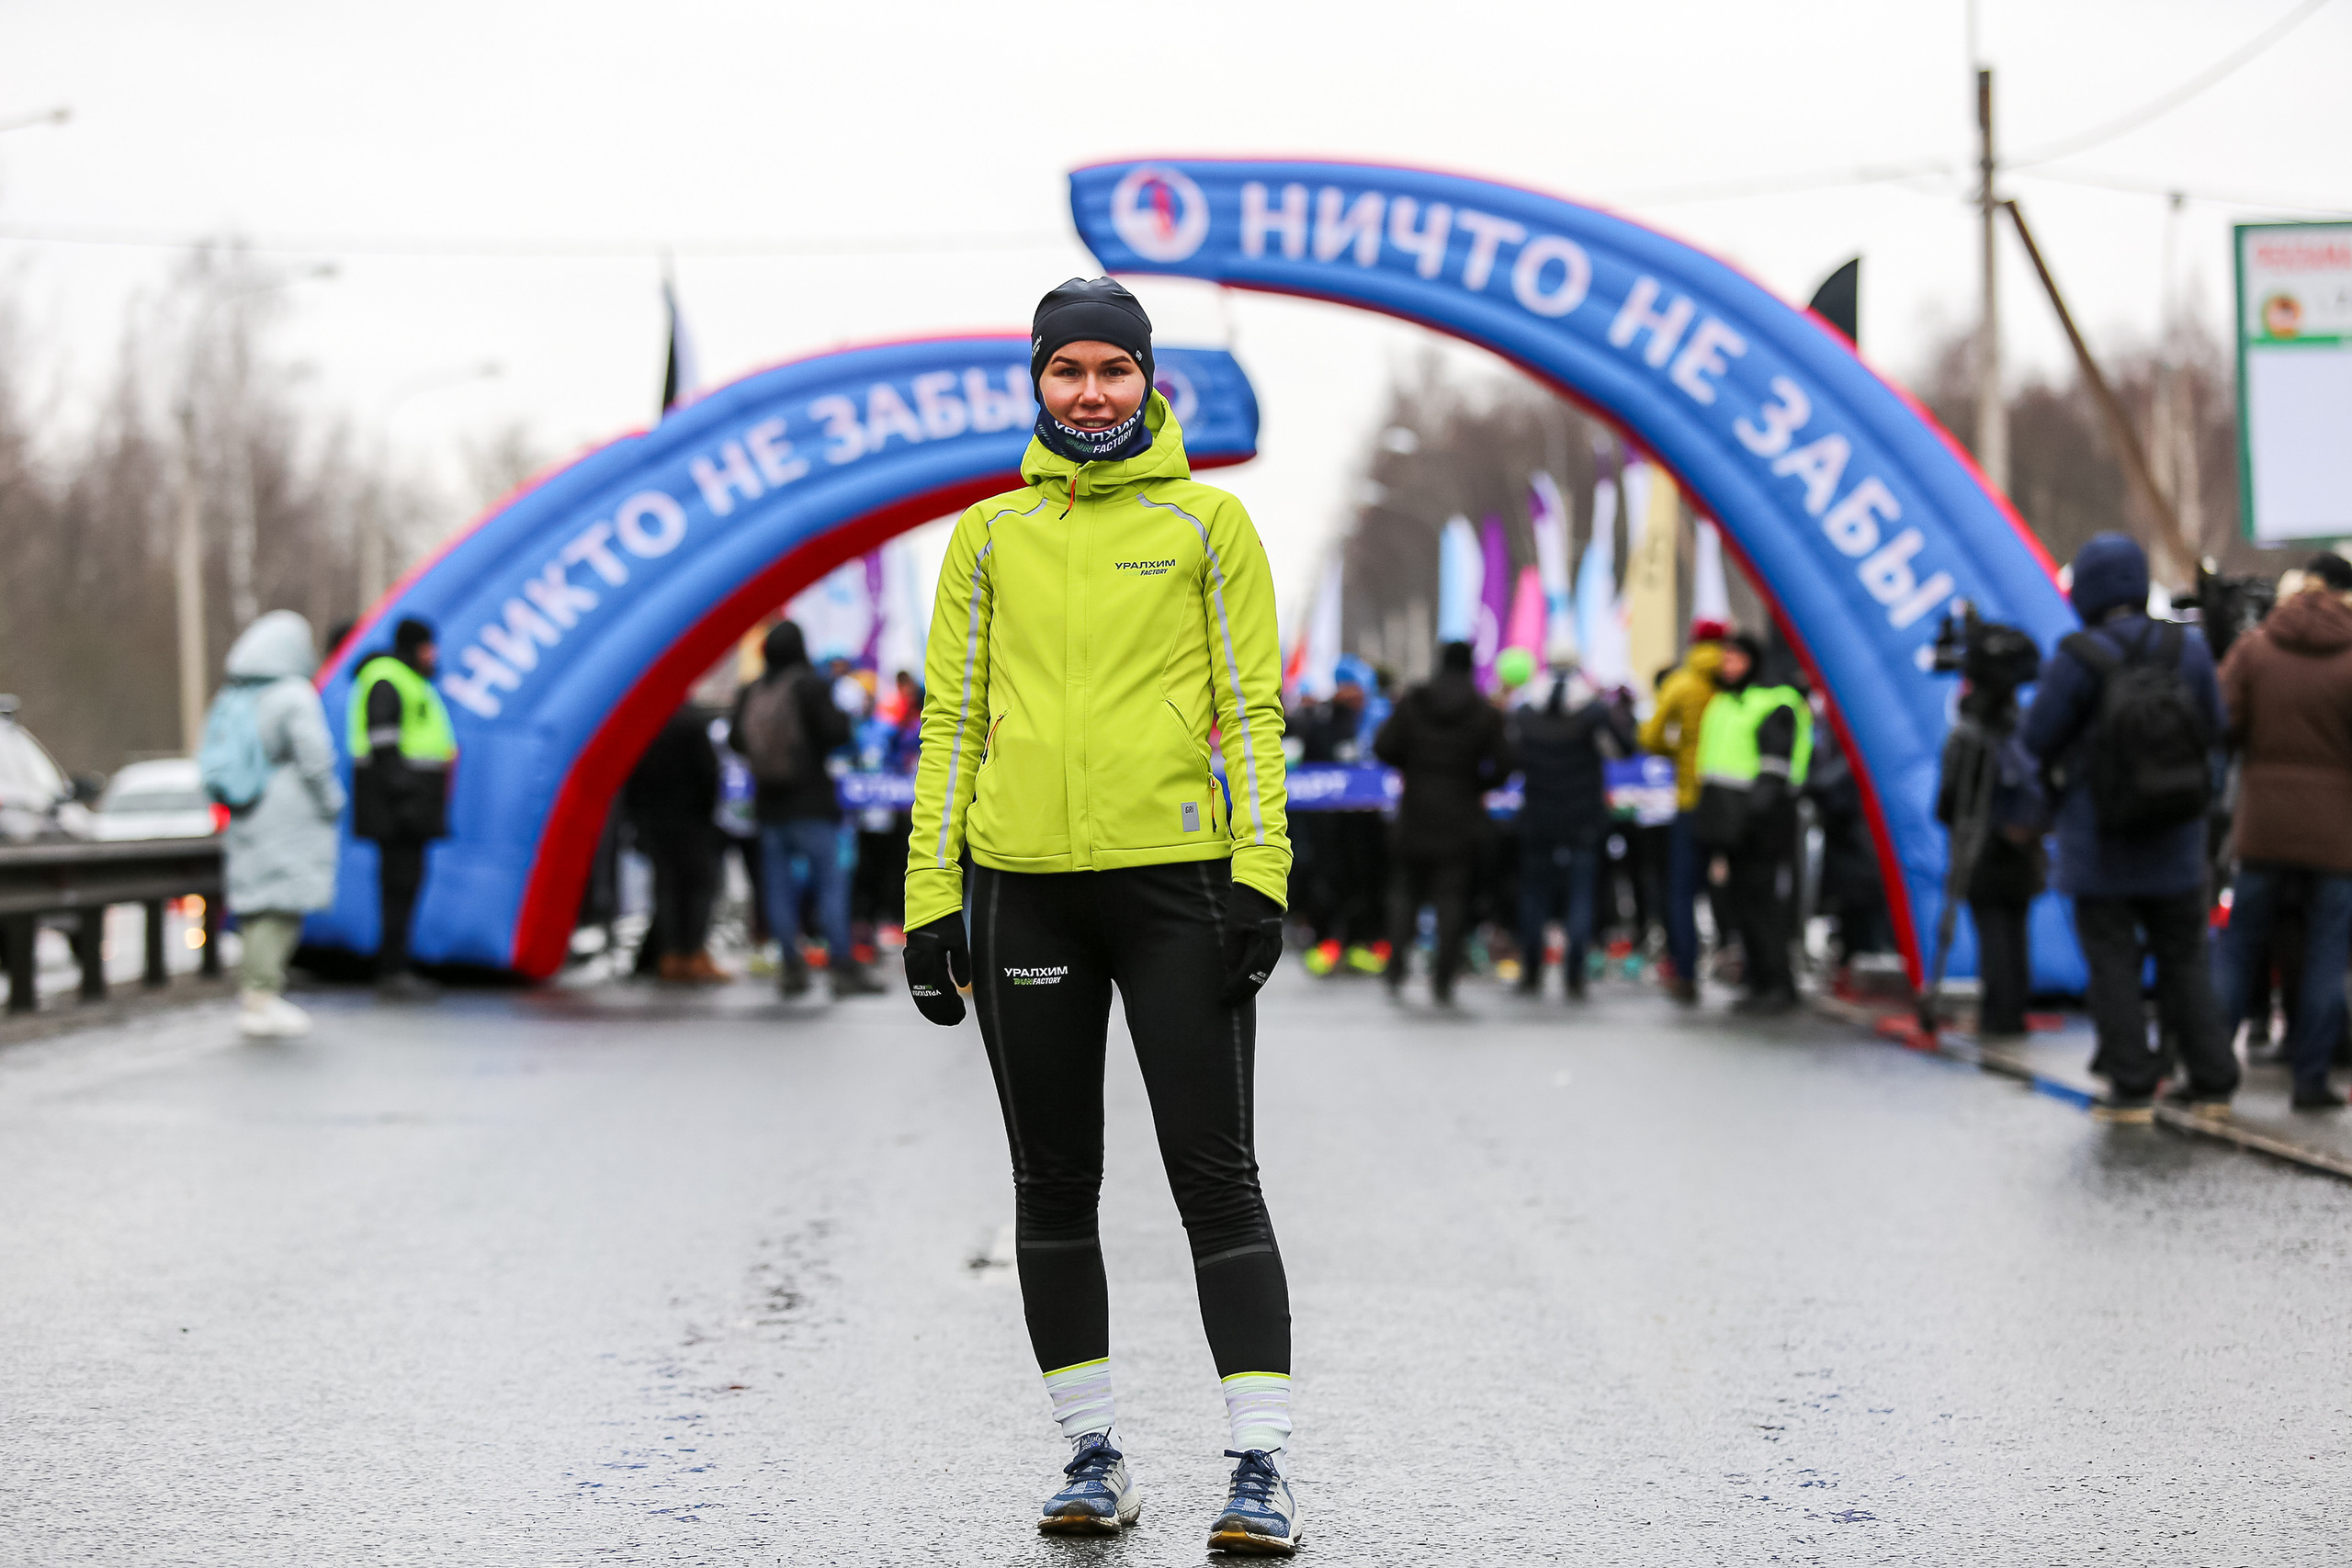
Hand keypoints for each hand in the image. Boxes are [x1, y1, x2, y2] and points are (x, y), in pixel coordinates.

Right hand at [902, 912, 970, 1025]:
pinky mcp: (910, 962)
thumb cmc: (945, 920)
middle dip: (941, 1011)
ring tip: (944, 1017)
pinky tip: (932, 1005)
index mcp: (931, 959)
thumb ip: (961, 964)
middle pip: (928, 996)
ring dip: (932, 1007)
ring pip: (920, 993)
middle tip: (954, 1021)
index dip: (950, 1005)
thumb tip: (963, 985)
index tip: (961, 1014)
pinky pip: (915, 986)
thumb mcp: (958, 941)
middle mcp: (918, 964)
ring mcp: (912, 964)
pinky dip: (924, 997)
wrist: (927, 904)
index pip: (941, 990)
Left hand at [1219, 882, 1284, 1005]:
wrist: (1260, 890)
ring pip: (1261, 975)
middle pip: (1257, 978)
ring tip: (1235, 998)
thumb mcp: (1233, 926)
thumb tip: (1230, 971)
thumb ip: (1232, 950)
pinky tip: (1244, 985)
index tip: (1224, 996)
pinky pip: (1263, 968)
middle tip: (1227, 1002)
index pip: (1248, 973)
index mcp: (1263, 944)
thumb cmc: (1244, 906)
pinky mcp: (1272, 947)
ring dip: (1248, 988)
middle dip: (1242, 992)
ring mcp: (1274, 949)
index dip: (1235, 987)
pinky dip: (1253, 978)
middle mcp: (1272, 949)